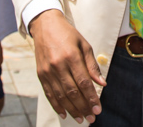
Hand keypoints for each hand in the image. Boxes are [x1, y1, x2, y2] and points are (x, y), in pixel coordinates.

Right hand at [30, 9, 105, 123]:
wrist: (45, 25)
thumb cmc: (67, 34)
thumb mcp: (84, 44)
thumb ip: (92, 65)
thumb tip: (102, 82)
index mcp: (72, 56)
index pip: (83, 82)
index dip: (91, 98)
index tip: (98, 108)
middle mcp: (58, 65)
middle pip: (72, 92)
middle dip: (83, 107)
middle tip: (92, 118)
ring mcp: (47, 71)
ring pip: (60, 95)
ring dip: (72, 109)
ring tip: (80, 119)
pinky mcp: (40, 74)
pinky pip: (49, 93)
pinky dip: (56, 105)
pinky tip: (64, 113)